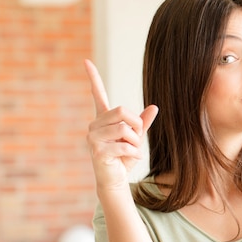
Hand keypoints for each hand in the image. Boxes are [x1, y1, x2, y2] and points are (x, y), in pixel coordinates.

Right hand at [84, 59, 158, 189]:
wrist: (115, 180)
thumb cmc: (124, 158)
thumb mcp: (136, 138)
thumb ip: (143, 123)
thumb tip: (154, 106)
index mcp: (103, 119)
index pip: (98, 94)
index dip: (93, 78)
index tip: (86, 61)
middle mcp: (94, 125)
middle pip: (122, 111)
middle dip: (136, 125)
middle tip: (137, 138)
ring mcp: (93, 137)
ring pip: (125, 129)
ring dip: (136, 142)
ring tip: (133, 150)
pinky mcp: (97, 150)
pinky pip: (125, 145)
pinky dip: (134, 153)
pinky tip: (131, 159)